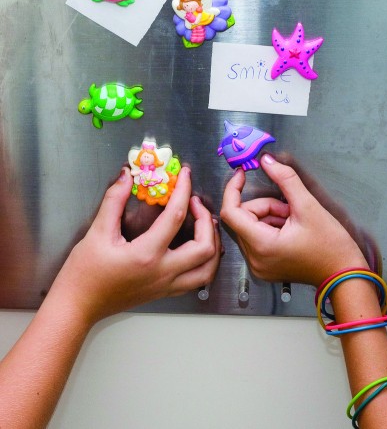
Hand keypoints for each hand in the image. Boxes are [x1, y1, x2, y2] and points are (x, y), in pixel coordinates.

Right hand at [51, 166, 220, 324]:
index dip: (183, 191)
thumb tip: (126, 176)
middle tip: (195, 203)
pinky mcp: (165, 292)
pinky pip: (197, 280)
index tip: (185, 176)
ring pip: (208, 269)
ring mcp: (166, 285)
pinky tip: (198, 248)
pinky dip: (206, 262)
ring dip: (213, 245)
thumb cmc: (84, 273)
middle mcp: (163, 272)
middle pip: (204, 247)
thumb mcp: (97, 233)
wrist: (78, 305)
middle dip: (206, 220)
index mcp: (146, 255)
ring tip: (205, 225)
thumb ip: (113, 201)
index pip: (175, 217)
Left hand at [220, 154, 366, 286]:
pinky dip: (270, 227)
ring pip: (249, 226)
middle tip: (289, 208)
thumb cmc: (331, 248)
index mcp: (262, 245)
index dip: (233, 189)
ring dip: (268, 216)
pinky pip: (255, 238)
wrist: (344, 274)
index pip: (230, 212)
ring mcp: (258, 265)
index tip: (241, 175)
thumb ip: (285, 179)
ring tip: (293, 221)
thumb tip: (267, 161)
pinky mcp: (263, 267)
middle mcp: (254, 259)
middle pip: (242, 218)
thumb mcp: (308, 206)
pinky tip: (290, 230)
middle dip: (264, 206)